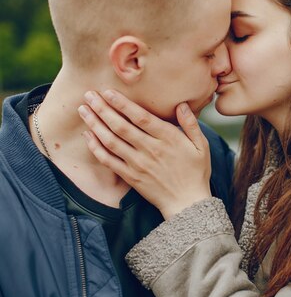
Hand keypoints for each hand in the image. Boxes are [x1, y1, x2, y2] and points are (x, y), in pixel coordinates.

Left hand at [78, 89, 212, 218]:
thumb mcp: (202, 146)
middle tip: (89, 94)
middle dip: (103, 108)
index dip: (123, 104)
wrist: (188, 204)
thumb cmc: (196, 173)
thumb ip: (191, 124)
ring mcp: (138, 164)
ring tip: (83, 110)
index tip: (108, 91)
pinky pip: (109, 160)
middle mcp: (151, 150)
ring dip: (95, 124)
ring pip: (111, 141)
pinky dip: (96, 147)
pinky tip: (88, 135)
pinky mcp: (131, 176)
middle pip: (121, 126)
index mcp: (168, 139)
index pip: (141, 117)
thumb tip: (181, 105)